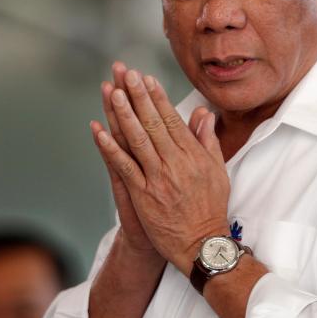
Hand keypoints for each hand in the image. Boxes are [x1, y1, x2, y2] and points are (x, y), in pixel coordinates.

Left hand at [91, 68, 230, 274]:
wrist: (201, 244)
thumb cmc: (210, 207)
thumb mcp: (217, 171)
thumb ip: (207, 141)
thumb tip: (203, 114)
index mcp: (192, 155)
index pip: (172, 119)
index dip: (157, 97)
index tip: (147, 78)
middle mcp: (174, 162)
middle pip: (152, 123)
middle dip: (138, 96)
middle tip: (127, 73)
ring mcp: (157, 178)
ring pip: (137, 140)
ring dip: (123, 114)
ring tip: (112, 92)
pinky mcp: (143, 194)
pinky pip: (124, 167)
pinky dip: (111, 148)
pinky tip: (99, 132)